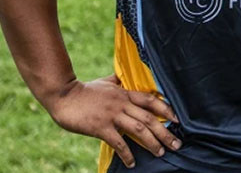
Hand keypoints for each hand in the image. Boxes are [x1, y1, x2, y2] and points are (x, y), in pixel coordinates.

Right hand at [45, 74, 179, 168]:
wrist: (63, 94)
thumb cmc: (85, 89)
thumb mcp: (106, 82)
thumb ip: (118, 81)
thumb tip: (124, 78)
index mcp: (125, 93)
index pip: (151, 101)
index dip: (166, 110)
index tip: (178, 120)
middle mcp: (122, 104)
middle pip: (149, 118)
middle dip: (165, 132)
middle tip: (177, 144)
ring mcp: (112, 115)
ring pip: (138, 129)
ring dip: (151, 143)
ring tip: (161, 153)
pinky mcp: (100, 127)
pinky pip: (118, 142)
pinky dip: (127, 153)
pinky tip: (132, 163)